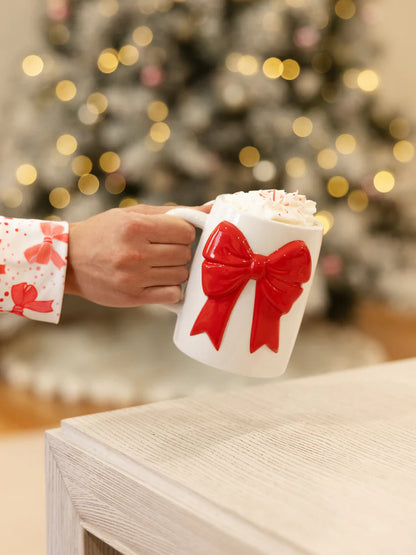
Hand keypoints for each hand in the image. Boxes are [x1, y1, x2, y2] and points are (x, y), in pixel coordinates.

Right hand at [65, 203, 209, 306]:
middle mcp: (135, 252)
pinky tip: (157, 281)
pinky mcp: (133, 297)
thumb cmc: (105, 232)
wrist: (70, 260)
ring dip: (175, 270)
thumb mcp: (135, 214)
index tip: (172, 235)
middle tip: (163, 251)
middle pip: (184, 254)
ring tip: (157, 266)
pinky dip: (170, 288)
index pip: (185, 231)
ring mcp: (134, 277)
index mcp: (135, 226)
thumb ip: (174, 212)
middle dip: (179, 252)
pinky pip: (172, 294)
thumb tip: (213, 208)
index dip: (183, 233)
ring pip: (181, 275)